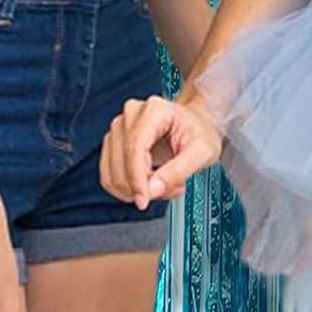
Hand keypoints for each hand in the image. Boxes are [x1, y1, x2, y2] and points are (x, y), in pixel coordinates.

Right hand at [100, 92, 224, 207]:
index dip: (136, 178)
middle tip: (170, 187)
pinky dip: (127, 188)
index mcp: (155, 110)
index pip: (134, 148)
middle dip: (142, 186)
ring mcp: (120, 126)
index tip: (143, 200)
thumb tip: (151, 191)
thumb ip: (177, 172)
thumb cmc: (200, 133)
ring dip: (134, 189)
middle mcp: (132, 114)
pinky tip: (149, 183)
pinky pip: (109, 174)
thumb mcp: (202, 153)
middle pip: (121, 161)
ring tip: (163, 183)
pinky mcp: (114, 141)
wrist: (196, 124)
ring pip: (112, 171)